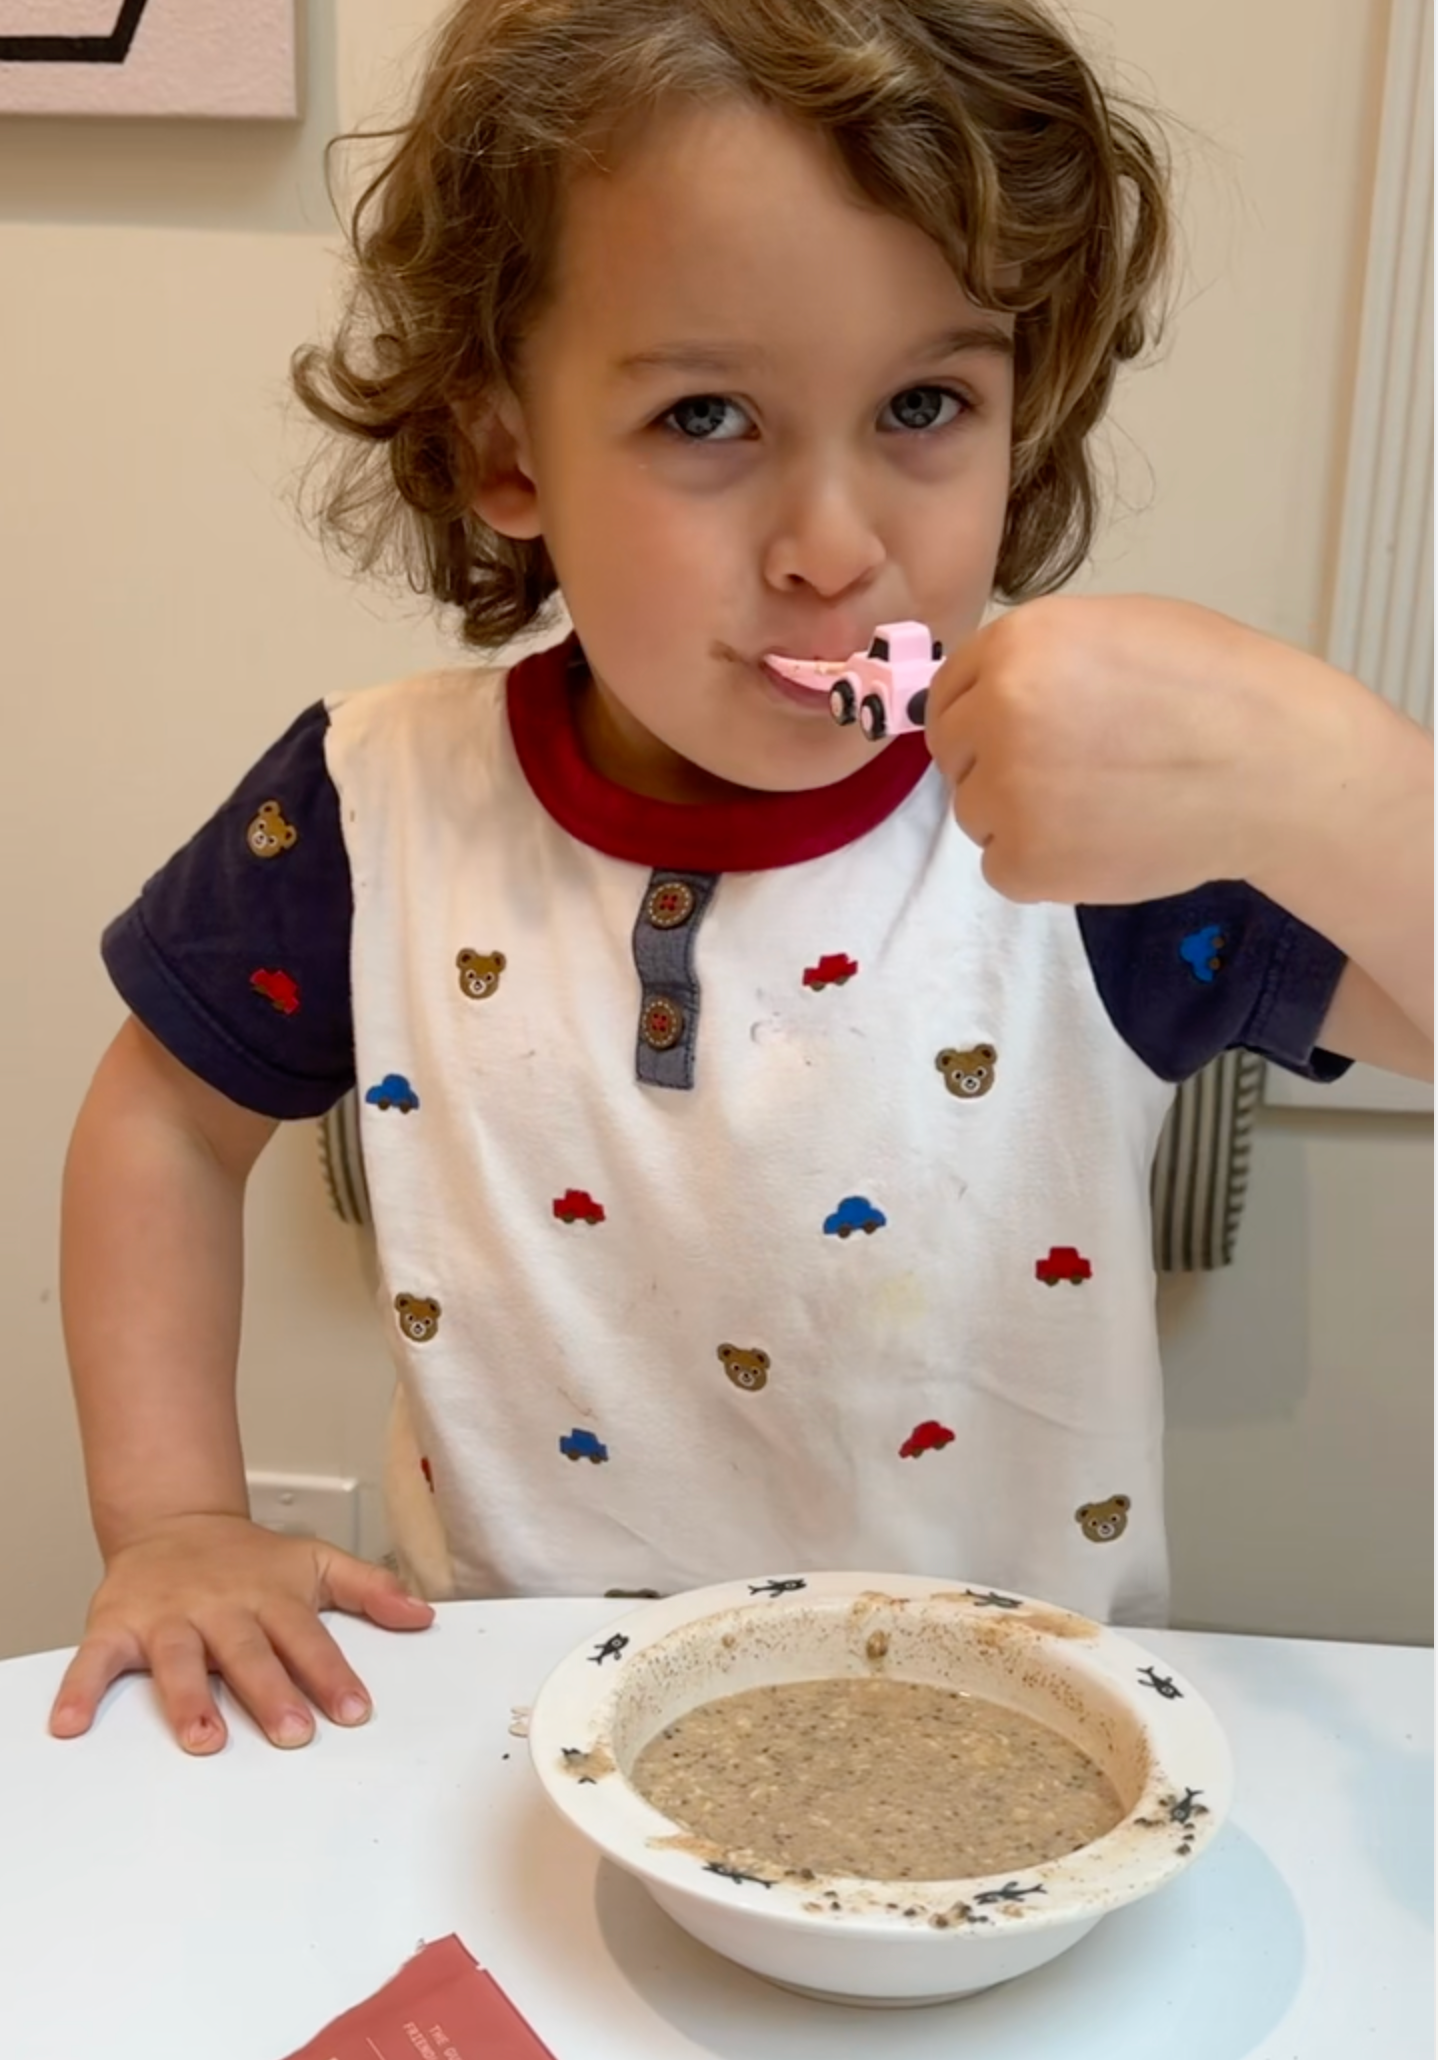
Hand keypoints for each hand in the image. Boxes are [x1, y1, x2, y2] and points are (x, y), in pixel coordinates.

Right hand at [47, 1513, 434, 1752]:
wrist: (176, 1522)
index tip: (355, 1710)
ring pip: (179, 1659)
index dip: (332, 1673)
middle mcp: (222, 1608)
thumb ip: (371, 1589)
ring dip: (190, 1699)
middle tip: (293, 1732)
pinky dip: (80, 1690)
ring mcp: (169, 1618)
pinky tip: (71, 1725)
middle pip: (249, 1652)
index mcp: (271, 1596)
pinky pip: (96, 1659)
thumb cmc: (249, 1560)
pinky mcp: (118, 1625)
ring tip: (205, 1739)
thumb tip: (424, 1615)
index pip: (308, 1638)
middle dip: (271, 1693)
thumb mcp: (315, 1562)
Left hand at [926, 593, 1312, 904]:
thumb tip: (988, 693)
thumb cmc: (1216, 687)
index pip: (948, 693)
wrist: (1274, 769)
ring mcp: (1005, 792)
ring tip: (1100, 807)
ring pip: (976, 816)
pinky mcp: (1025, 863)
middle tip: (1069, 776)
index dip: (978, 717)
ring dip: (1020, 818)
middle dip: (995, 766)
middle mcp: (995, 713)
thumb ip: (1040, 658)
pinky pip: (1003, 868)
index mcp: (1016, 645)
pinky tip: (1101, 842)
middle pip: (956, 756)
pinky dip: (1041, 866)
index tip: (1011, 736)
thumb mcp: (1117, 630)